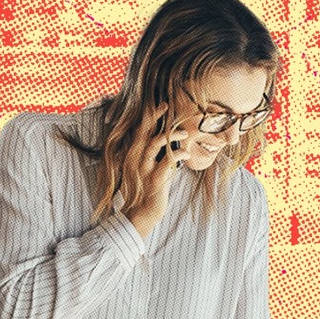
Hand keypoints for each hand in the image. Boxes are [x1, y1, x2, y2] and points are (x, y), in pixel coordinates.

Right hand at [123, 109, 191, 237]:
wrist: (139, 214)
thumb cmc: (145, 191)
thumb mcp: (144, 170)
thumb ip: (151, 156)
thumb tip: (165, 142)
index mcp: (132, 156)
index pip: (139, 131)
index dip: (149, 117)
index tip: (161, 104)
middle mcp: (135, 160)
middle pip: (144, 132)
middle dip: (155, 117)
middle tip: (168, 105)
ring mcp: (143, 170)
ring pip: (154, 144)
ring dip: (171, 136)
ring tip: (185, 134)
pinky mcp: (154, 180)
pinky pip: (167, 162)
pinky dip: (178, 155)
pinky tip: (187, 153)